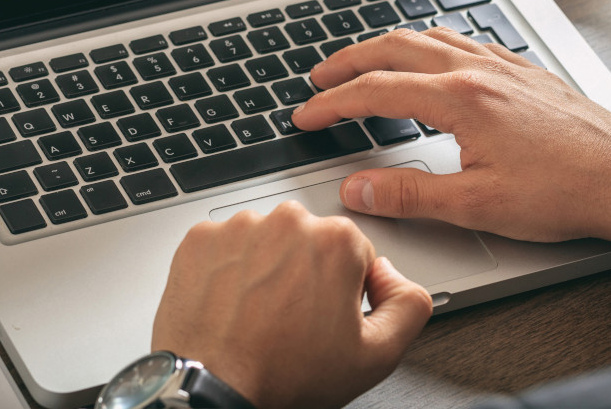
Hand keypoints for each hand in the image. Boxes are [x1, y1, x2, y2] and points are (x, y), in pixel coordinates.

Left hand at [152, 201, 432, 408]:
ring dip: (266, 268)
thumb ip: (409, 305)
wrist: (213, 388)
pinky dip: (228, 269)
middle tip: (292, 320)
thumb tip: (395, 277)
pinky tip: (231, 303)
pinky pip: (225, 246)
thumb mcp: (376, 356)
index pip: (354, 253)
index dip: (344, 290)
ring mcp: (240, 226)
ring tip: (258, 315)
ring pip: (266, 241)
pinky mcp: (201, 237)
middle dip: (306, 273)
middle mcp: (288, 221)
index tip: (326, 316)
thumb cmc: (284, 375)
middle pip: (309, 241)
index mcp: (336, 241)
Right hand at [295, 28, 610, 281]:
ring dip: (387, 45)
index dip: (332, 103)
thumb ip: (408, 195)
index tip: (306, 116)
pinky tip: (436, 56)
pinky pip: (464, 39)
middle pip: (394, 47)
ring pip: (429, 36)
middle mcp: (478, 70)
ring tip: (365, 60)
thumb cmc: (567, 191)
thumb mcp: (476, 205)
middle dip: (348, 60)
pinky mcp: (524, 71)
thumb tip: (358, 191)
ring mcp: (503, 65)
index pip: (375, 91)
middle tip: (319, 77)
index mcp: (459, 98)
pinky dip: (431, 42)